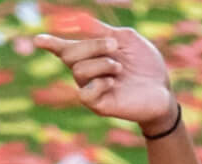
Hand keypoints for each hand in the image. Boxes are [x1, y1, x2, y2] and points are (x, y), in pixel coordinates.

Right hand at [33, 22, 177, 132]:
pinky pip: (84, 94)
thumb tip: (81, 20)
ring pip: (79, 72)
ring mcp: (92, 89)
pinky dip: (99, 83)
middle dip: (91, 46)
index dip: (50, 43)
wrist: (163, 90)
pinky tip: (114, 82)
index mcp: (91, 54)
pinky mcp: (99, 106)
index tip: (39, 40)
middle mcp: (88, 72)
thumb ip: (103, 30)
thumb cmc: (146, 65)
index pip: (64, 48)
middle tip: (114, 46)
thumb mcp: (127, 39)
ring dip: (101, 63)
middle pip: (70, 55)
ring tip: (120, 67)